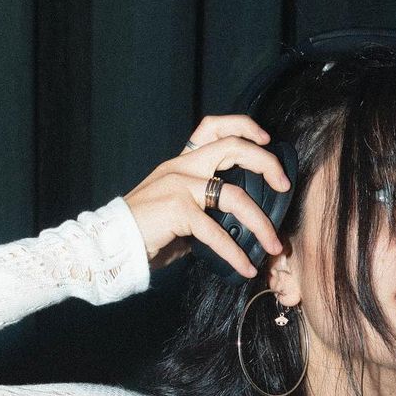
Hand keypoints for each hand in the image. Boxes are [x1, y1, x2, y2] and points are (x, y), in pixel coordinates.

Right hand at [123, 114, 291, 275]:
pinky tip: (245, 268)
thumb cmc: (146, 232)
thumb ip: (205, 209)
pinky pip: (216, 232)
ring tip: (273, 245)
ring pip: (234, 194)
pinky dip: (235, 253)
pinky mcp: (177, 210)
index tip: (266, 141)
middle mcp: (181, 167)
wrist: (111, 244)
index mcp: (181, 162)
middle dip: (266, 163)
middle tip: (284, 185)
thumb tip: (237, 226)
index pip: (213, 128)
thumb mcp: (178, 210)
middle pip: (232, 147)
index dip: (244, 127)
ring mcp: (179, 186)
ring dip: (261, 222)